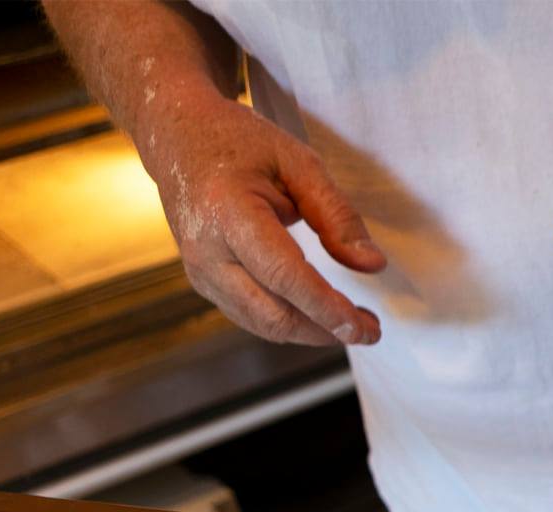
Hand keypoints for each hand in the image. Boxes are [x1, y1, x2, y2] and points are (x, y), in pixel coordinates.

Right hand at [139, 88, 386, 345]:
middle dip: (325, 330)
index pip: (283, 276)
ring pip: (262, 323)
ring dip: (311, 332)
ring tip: (352, 324)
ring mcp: (200, 270)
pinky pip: (250, 315)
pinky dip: (289, 323)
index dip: (325, 307)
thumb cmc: (239, 144)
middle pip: (272, 313)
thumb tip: (372, 265)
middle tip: (370, 331)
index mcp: (229, 213)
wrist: (179, 138)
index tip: (362, 328)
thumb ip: (336, 215)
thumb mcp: (298, 163)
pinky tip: (319, 315)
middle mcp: (207, 250)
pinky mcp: (203, 281)